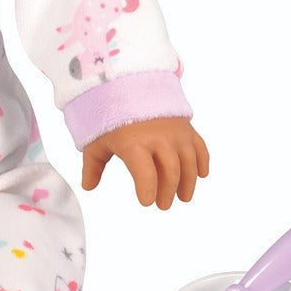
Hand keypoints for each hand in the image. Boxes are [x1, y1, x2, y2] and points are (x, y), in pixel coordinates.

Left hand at [81, 117, 208, 209]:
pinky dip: (203, 162)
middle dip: (168, 190)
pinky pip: (200, 147)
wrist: (128, 84)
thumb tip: (88, 187)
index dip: (148, 189)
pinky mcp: (186, 127)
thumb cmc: (109, 116)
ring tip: (183, 197)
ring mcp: (175, 131)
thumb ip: (93, 166)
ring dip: (188, 182)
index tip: (147, 202)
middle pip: (170, 170)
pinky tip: (201, 175)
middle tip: (163, 205)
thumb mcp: (96, 141)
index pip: (145, 172)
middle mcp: (158, 137)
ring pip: (189, 162)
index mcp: (133, 142)